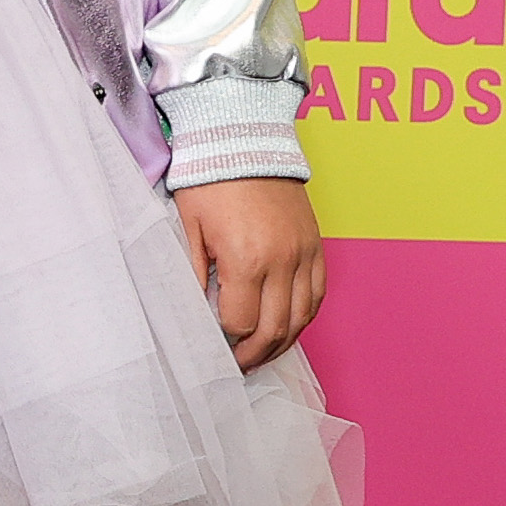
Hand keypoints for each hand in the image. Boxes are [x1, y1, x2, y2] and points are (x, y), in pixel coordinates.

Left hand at [176, 177, 325, 369]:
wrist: (244, 139)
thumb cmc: (209, 180)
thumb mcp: (188, 227)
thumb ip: (194, 273)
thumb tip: (195, 311)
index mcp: (246, 259)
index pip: (242, 322)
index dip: (227, 341)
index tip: (214, 349)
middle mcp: (283, 261)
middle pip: (276, 329)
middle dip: (256, 354)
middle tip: (239, 365)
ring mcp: (304, 254)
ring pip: (302, 317)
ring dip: (283, 343)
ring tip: (262, 353)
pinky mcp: (316, 246)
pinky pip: (318, 294)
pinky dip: (304, 316)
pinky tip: (288, 326)